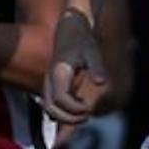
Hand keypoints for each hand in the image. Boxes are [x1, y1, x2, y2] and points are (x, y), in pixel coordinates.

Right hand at [43, 9, 108, 124]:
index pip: (61, 99)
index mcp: (59, 73)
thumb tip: (101, 82)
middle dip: (68, 118)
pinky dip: (62, 113)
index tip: (89, 107)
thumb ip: (96, 67)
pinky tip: (78, 108)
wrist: (69, 30)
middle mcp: (50, 81)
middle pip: (52, 109)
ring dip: (64, 118)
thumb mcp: (92, 52)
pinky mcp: (50, 86)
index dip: (75, 108)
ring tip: (84, 115)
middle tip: (87, 116)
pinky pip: (51, 105)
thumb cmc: (82, 40)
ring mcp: (48, 84)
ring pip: (49, 109)